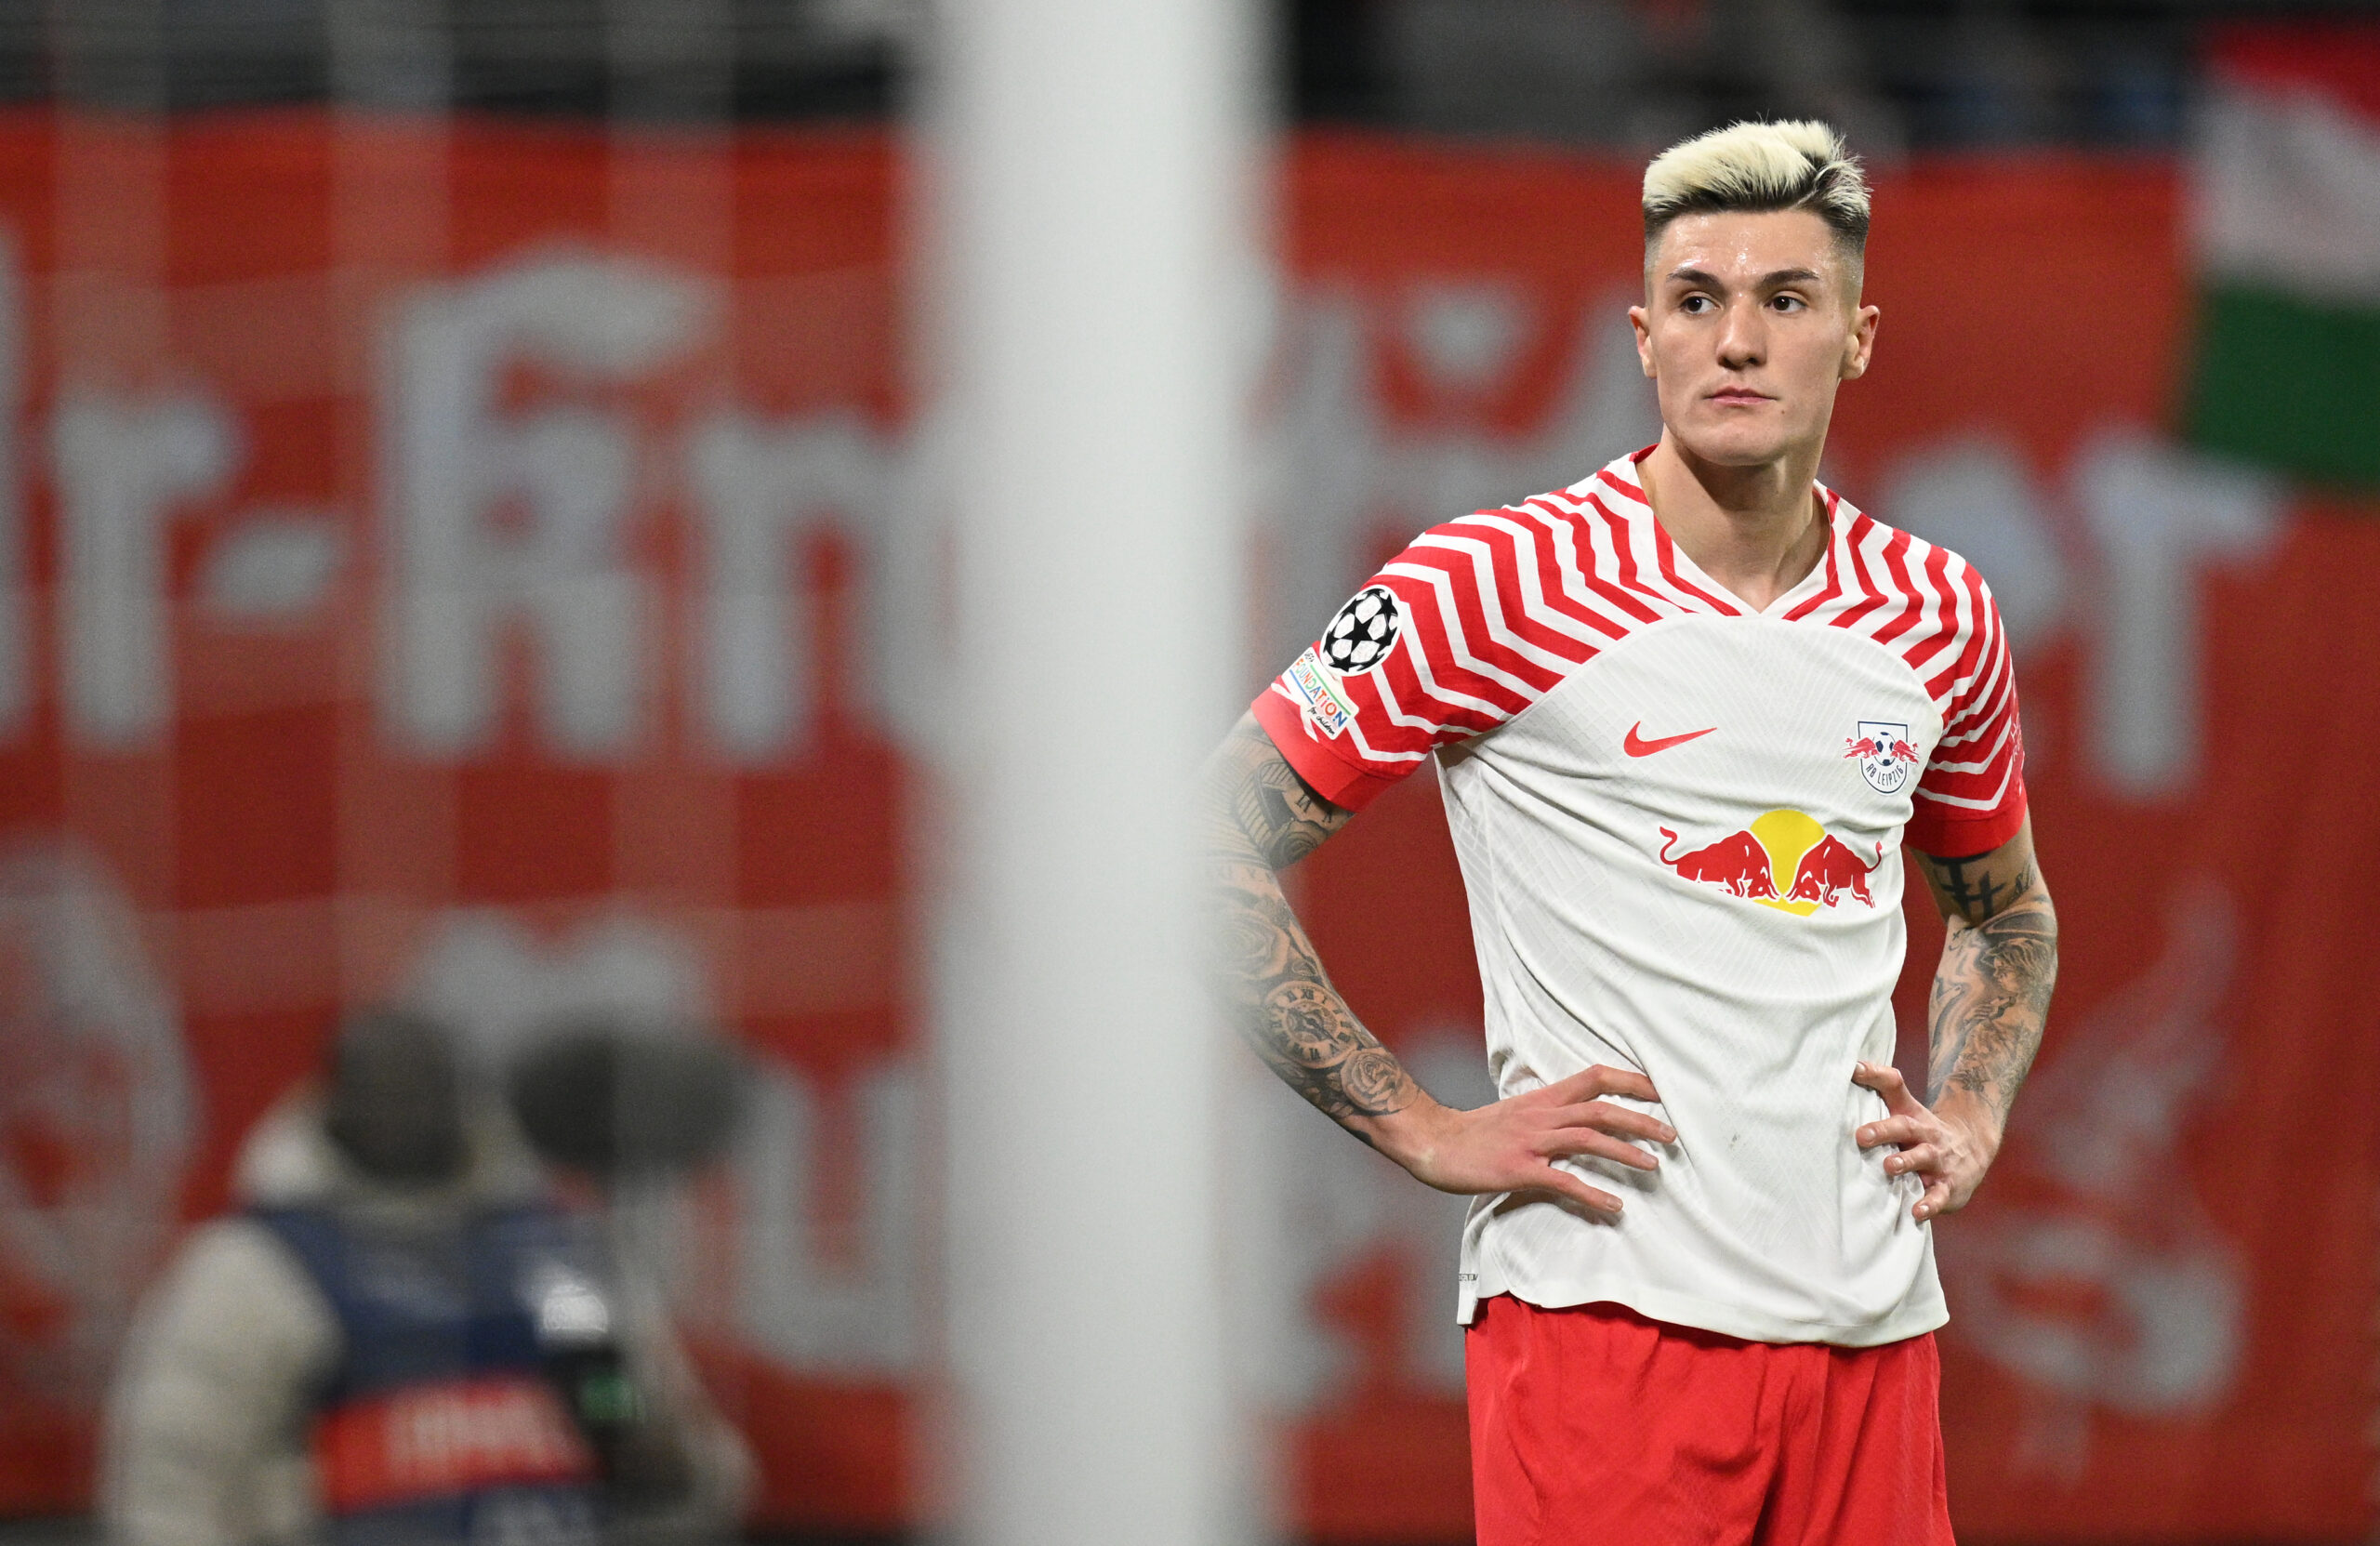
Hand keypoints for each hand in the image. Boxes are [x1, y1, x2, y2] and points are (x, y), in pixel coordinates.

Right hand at [1373, 1065, 1674, 1215]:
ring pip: (1589, 1138)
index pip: (1594, 1077)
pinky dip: (1592, 1194)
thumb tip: (1578, 1119)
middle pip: (1601, 1108)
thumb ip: (1547, 1113)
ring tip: (1653, 1166)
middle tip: (1672, 1135)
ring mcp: (1531, 1141)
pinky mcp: (1519, 1169)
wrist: (1432, 1140)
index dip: (1630, 1081)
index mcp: (1542, 1098)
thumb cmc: (1474, 1131)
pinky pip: (1563, 1181)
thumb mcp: (1515, 1111)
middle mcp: (1541, 1114)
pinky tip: (1614, 1207)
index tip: (1659, 1090)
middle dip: (1641, 1120)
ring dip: (1625, 1152)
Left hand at [1850, 1061, 2000, 1219]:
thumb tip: (1849, 1066)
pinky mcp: (1947, 1186)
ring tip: (1889, 1166)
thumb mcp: (1904, 1108)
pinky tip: (1916, 1211)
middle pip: (1905, 1127)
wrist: (1973, 1148)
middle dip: (1883, 1130)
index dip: (1875, 1075)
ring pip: (1922, 1159)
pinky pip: (1938, 1196)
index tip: (1853, 1069)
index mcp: (1910, 1114)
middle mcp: (1925, 1134)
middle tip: (1861, 1135)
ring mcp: (1938, 1160)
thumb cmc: (1922, 1130)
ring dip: (1906, 1162)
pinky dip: (1928, 1204)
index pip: (1894, 1087)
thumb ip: (1879, 1087)